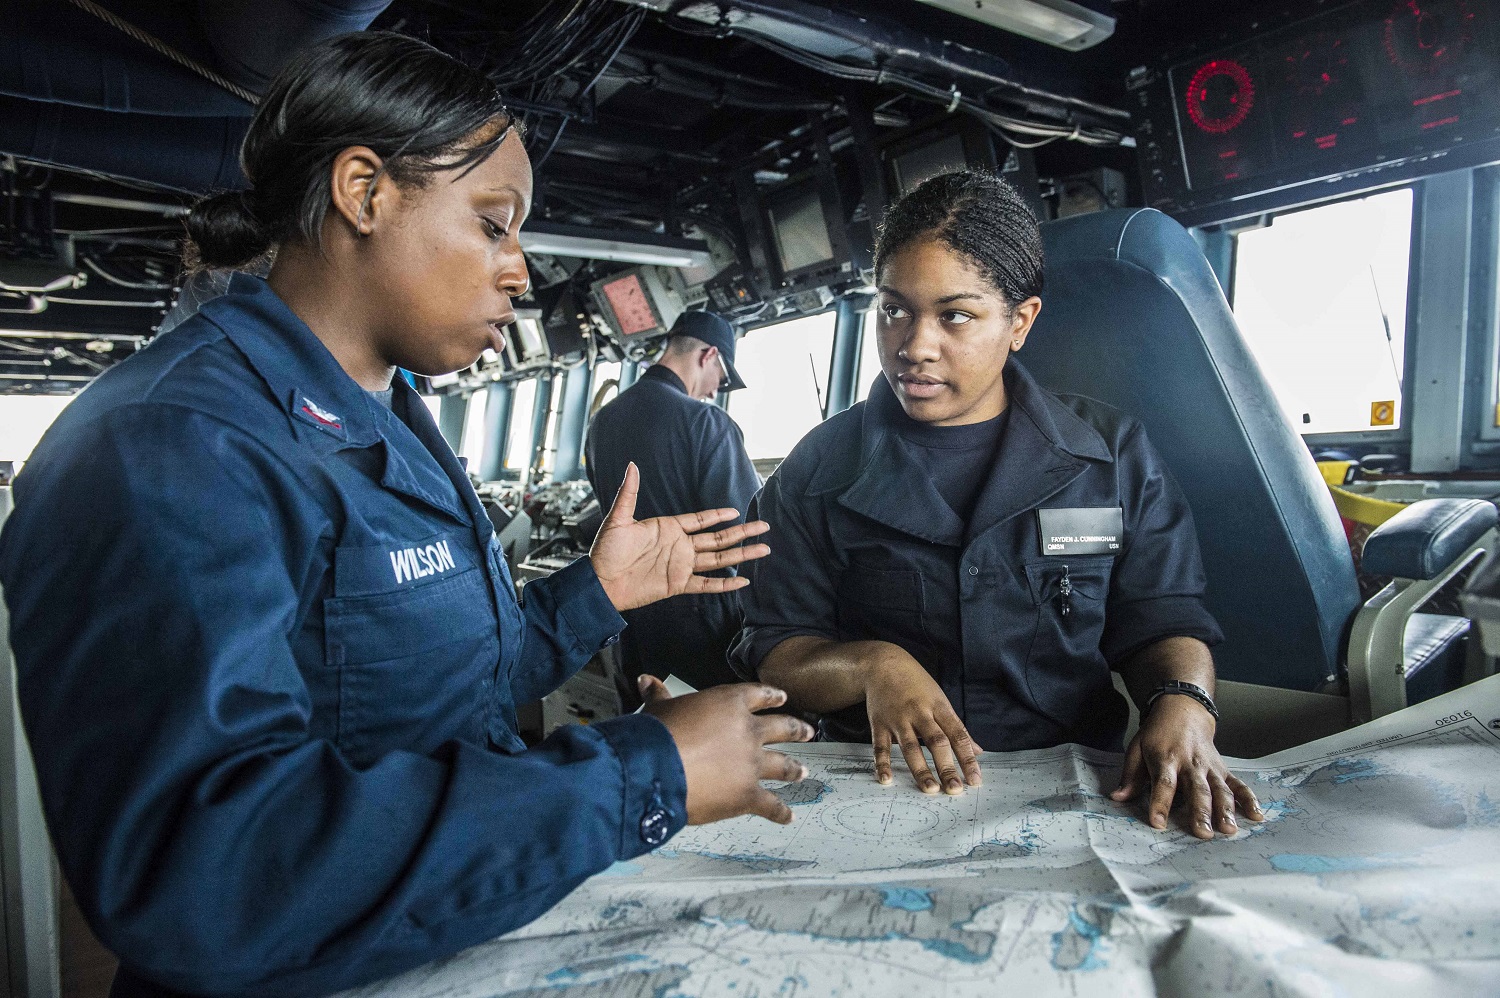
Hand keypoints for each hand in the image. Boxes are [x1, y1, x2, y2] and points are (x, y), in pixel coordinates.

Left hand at [591, 462, 770, 611]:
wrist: (600, 583)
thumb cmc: (606, 551)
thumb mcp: (617, 519)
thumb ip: (629, 493)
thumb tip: (631, 465)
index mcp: (668, 529)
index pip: (701, 520)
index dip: (719, 515)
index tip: (736, 511)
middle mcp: (679, 546)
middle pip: (718, 538)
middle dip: (742, 533)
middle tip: (764, 527)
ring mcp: (681, 566)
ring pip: (719, 559)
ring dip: (742, 554)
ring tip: (763, 549)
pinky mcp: (678, 584)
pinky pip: (707, 584)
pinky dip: (725, 584)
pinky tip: (743, 581)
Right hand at [641, 676, 815, 824]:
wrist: (658, 769)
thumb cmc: (658, 735)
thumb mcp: (659, 709)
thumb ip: (659, 695)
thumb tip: (646, 680)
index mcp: (730, 704)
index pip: (758, 695)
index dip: (771, 696)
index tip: (782, 697)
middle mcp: (748, 731)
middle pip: (782, 728)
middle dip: (797, 730)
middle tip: (810, 732)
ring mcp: (752, 764)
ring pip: (783, 765)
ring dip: (795, 768)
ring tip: (804, 771)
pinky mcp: (748, 794)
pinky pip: (770, 804)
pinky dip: (780, 812)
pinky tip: (789, 816)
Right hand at [863, 645, 982, 794]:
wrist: (882, 664)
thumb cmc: (916, 684)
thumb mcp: (940, 699)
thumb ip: (957, 728)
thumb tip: (978, 751)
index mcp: (938, 707)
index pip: (957, 735)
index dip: (967, 758)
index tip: (975, 779)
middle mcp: (919, 713)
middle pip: (936, 742)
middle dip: (946, 766)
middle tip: (955, 789)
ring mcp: (898, 719)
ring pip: (910, 747)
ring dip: (920, 769)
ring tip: (930, 789)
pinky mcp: (879, 723)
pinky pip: (880, 746)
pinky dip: (882, 763)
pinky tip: (886, 779)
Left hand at [1109, 694, 1263, 838]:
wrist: (1183, 710)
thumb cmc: (1157, 734)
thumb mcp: (1137, 748)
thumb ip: (1130, 776)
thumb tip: (1117, 798)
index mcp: (1166, 759)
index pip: (1163, 783)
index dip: (1160, 804)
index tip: (1158, 823)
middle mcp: (1190, 763)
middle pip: (1197, 790)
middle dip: (1200, 812)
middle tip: (1203, 834)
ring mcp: (1209, 767)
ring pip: (1220, 789)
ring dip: (1226, 810)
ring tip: (1229, 830)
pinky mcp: (1223, 769)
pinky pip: (1238, 785)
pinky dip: (1249, 799)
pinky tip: (1256, 815)